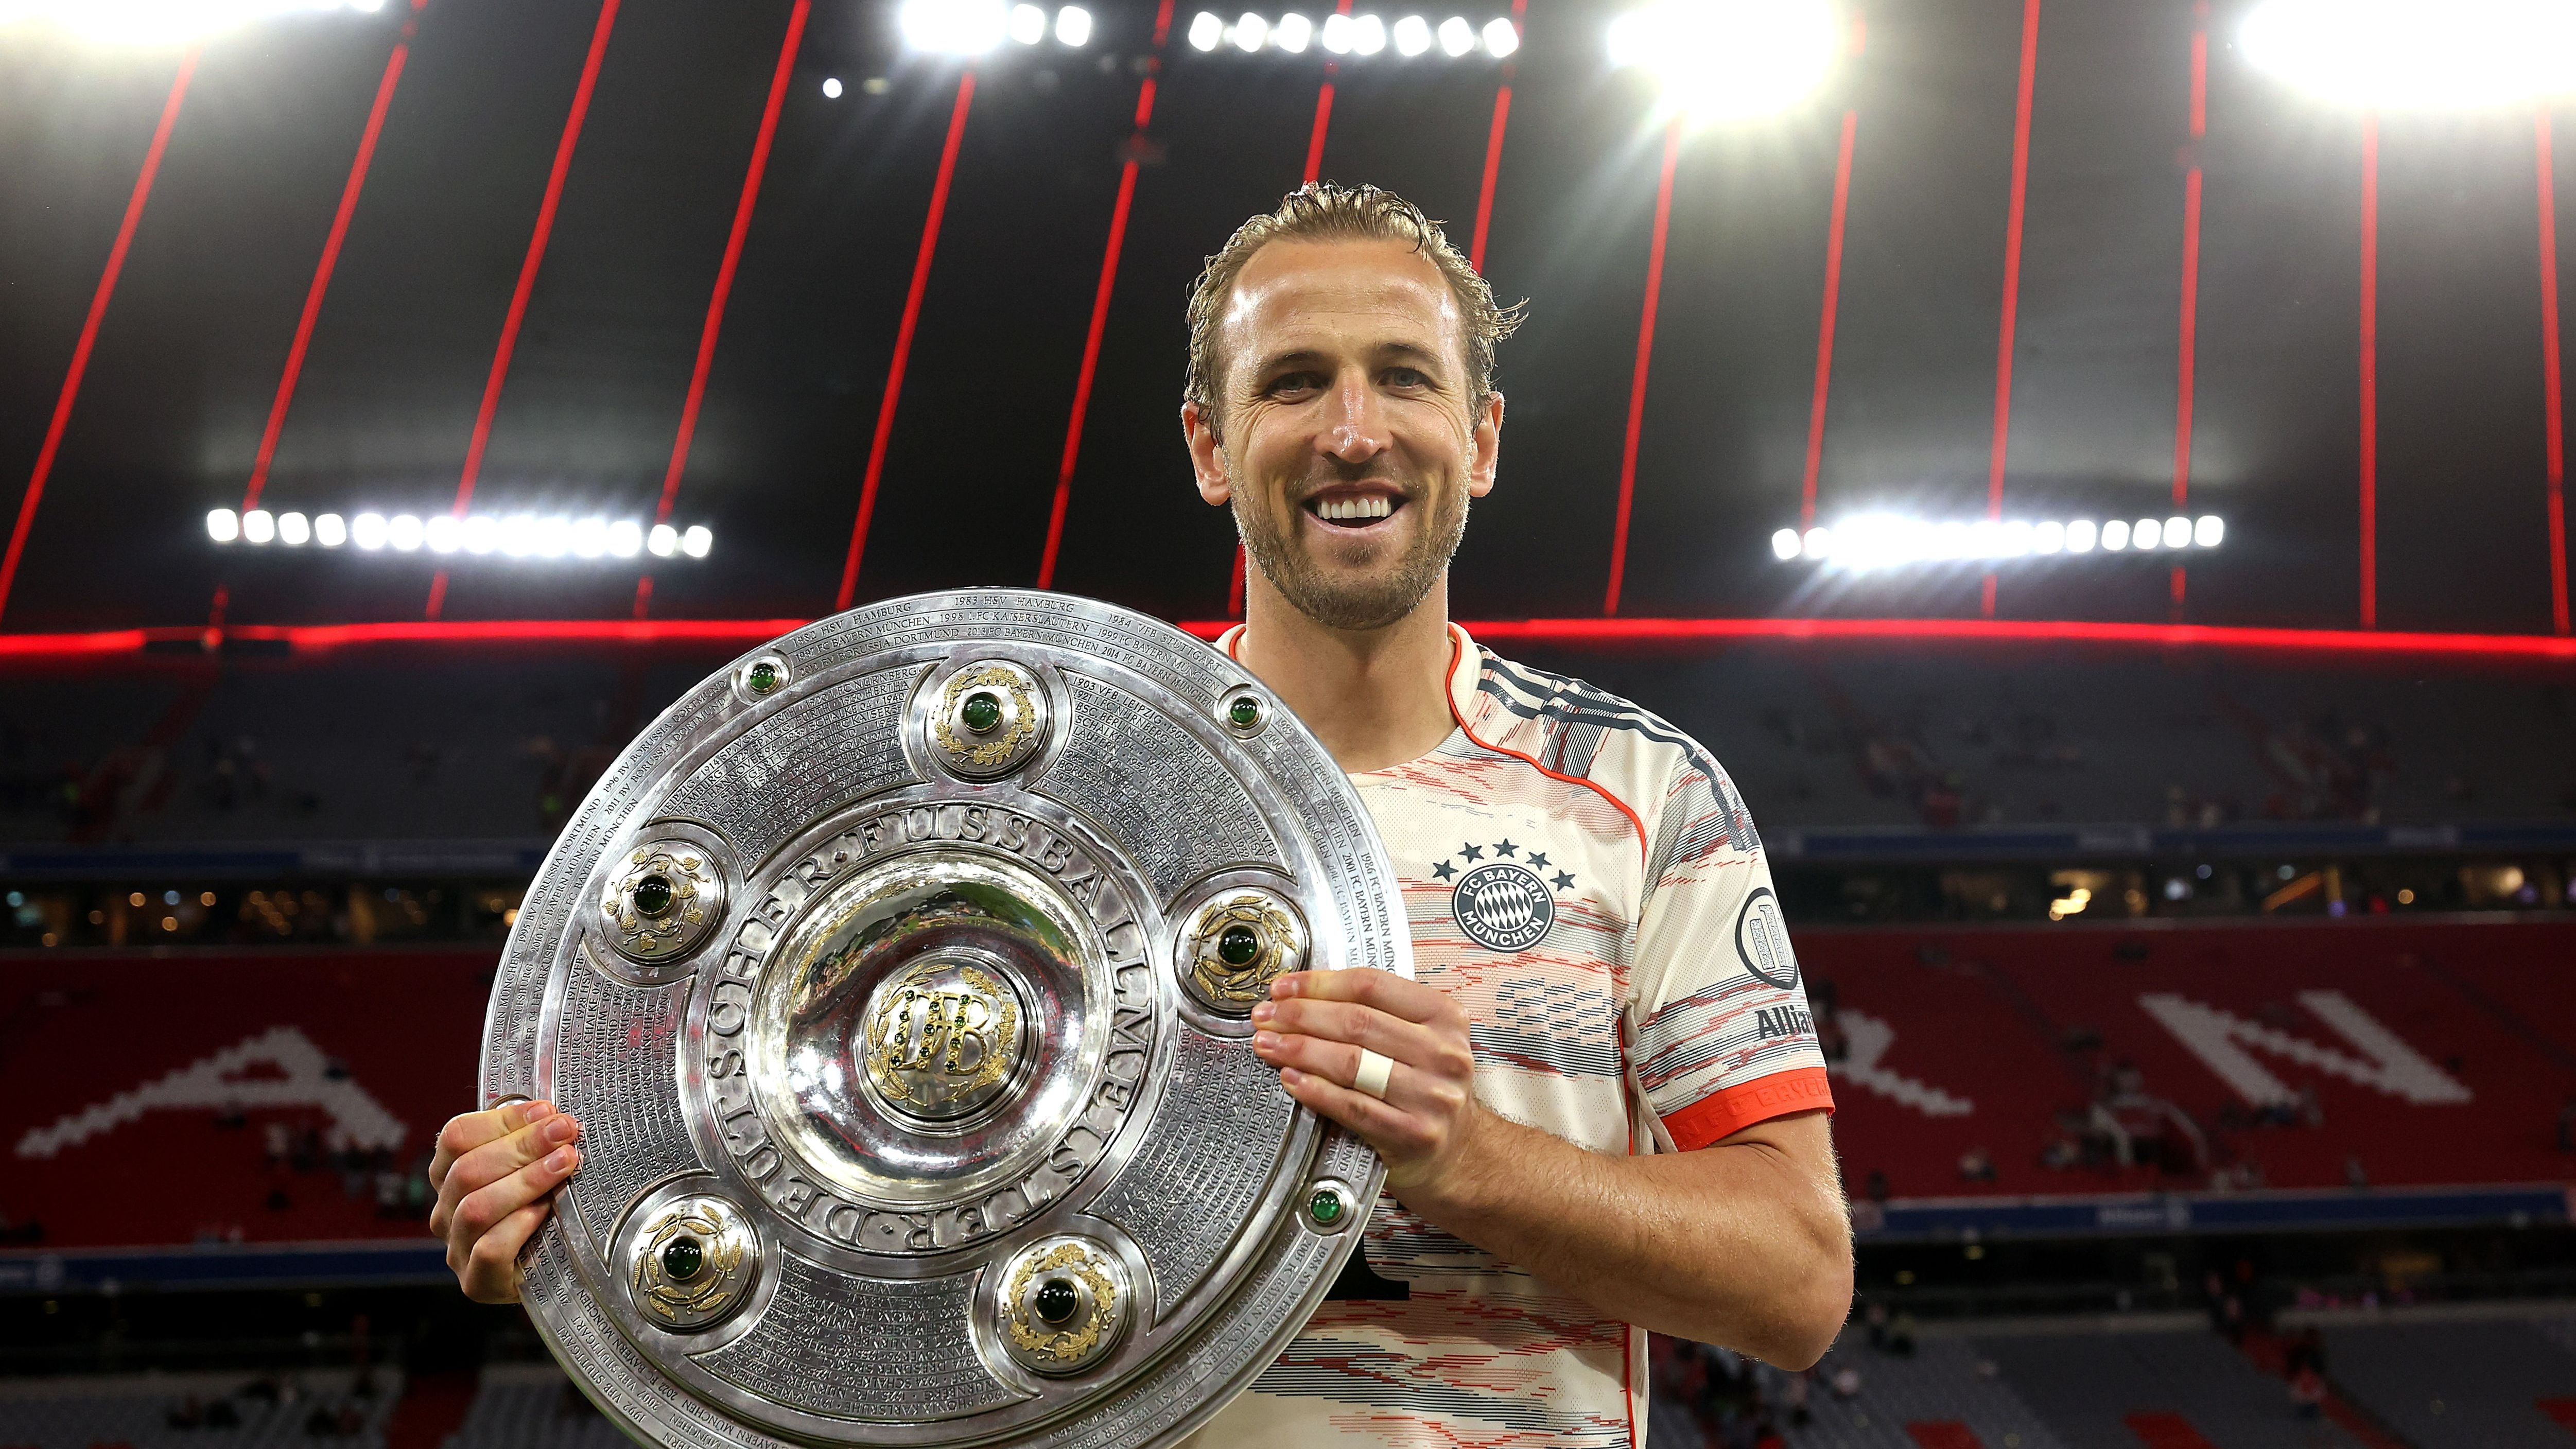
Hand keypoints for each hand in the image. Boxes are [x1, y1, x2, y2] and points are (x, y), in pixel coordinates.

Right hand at [427, 1099, 581, 1302]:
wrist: (549, 1274)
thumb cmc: (541, 1214)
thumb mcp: (532, 1172)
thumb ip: (531, 1146)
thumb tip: (554, 1118)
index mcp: (450, 1177)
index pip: (457, 1138)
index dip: (501, 1120)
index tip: (545, 1111)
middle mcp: (446, 1212)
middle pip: (468, 1169)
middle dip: (523, 1145)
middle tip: (564, 1132)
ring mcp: (458, 1249)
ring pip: (477, 1208)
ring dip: (526, 1180)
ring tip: (564, 1164)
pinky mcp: (477, 1282)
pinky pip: (489, 1250)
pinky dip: (518, 1226)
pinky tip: (545, 1211)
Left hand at [1249, 969, 1484, 1198]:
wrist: (1458, 1152)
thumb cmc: (1425, 1087)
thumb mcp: (1418, 1039)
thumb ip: (1374, 1015)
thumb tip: (1299, 997)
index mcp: (1444, 1016)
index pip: (1371, 985)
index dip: (1319, 983)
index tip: (1282, 987)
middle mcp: (1443, 1052)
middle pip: (1357, 1022)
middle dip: (1300, 1016)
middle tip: (1265, 1016)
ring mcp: (1431, 1095)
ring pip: (1351, 1062)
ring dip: (1299, 1050)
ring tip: (1267, 1044)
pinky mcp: (1413, 1133)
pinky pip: (1352, 1106)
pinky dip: (1315, 1090)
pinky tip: (1290, 1079)